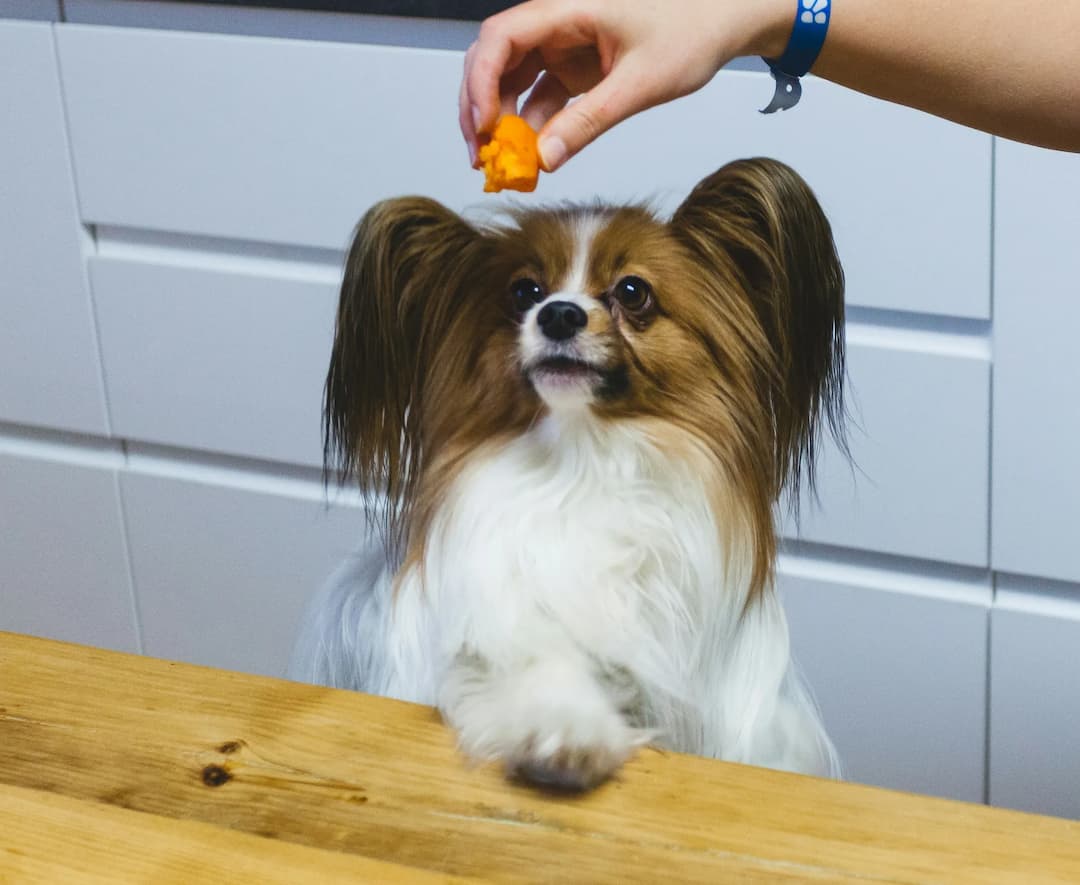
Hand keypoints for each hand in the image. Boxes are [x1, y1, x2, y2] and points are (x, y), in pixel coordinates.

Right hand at [460, 0, 790, 171]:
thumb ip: (590, 121)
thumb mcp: (640, 83)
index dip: (481, 82)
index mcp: (569, 8)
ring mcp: (562, 45)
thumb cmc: (691, 31)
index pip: (502, 37)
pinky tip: (531, 158)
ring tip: (502, 165)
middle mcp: (556, 23)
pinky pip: (538, 96)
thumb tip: (545, 158)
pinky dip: (530, 127)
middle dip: (479, 107)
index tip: (482, 126)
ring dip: (501, 122)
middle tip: (481, 156)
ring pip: (510, 81)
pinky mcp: (572, 67)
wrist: (721, 21)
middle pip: (494, 60)